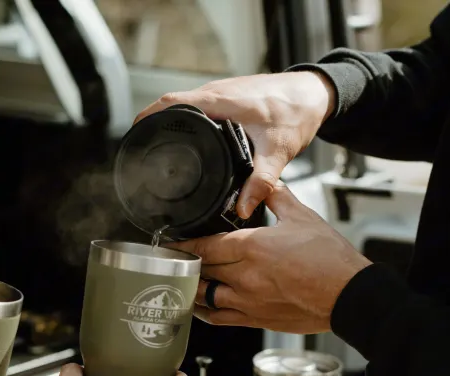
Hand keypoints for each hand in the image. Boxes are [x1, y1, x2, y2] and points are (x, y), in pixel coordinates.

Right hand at [135, 71, 335, 218]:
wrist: (314, 93)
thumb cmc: (297, 111)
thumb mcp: (278, 151)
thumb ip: (261, 182)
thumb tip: (244, 207)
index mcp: (219, 101)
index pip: (170, 104)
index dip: (147, 118)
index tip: (135, 136)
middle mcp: (216, 93)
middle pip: (171, 105)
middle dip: (154, 126)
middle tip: (143, 150)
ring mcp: (221, 93)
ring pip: (185, 106)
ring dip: (171, 123)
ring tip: (160, 147)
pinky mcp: (228, 99)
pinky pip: (198, 107)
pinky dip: (188, 122)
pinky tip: (189, 140)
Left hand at [169, 183, 370, 333]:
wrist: (349, 296)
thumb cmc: (331, 260)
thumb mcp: (302, 217)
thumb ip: (277, 197)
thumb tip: (265, 183)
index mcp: (253, 247)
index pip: (205, 245)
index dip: (183, 244)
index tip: (169, 242)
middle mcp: (245, 276)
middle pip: (202, 268)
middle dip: (187, 262)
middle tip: (174, 257)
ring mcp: (248, 301)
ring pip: (205, 295)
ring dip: (192, 286)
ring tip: (184, 278)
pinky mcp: (255, 320)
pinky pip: (219, 317)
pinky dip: (204, 311)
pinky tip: (198, 305)